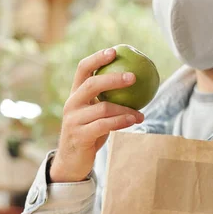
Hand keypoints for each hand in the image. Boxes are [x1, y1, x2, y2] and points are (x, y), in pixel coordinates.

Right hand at [50, 48, 144, 182]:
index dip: (97, 58)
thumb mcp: (96, 114)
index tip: (114, 51)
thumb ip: (108, 100)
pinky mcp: (80, 135)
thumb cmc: (90, 134)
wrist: (72, 162)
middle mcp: (72, 104)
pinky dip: (121, 121)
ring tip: (141, 113)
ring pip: (103, 107)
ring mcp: (74, 120)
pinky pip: (104, 125)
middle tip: (133, 77)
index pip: (82, 69)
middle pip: (91, 84)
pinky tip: (134, 120)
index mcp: (75, 95)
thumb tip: (137, 84)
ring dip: (126, 109)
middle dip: (113, 78)